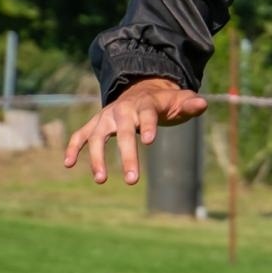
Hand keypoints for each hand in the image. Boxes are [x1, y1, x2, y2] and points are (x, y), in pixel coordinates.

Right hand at [63, 78, 208, 184]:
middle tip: (133, 181)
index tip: (150, 141)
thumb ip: (191, 104)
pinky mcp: (95, 124)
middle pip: (124, 132)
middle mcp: (123, 110)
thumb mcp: (181, 101)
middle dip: (128, 155)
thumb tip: (203, 105)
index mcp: (145, 104)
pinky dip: (73, 147)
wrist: (141, 92)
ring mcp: (106, 117)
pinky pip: (80, 135)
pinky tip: (68, 164)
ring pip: (97, 136)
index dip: (149, 126)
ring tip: (101, 180)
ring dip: (97, 157)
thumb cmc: (165, 103)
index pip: (147, 115)